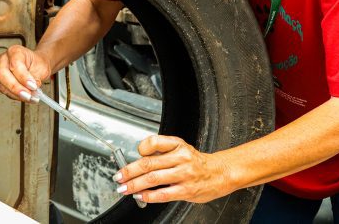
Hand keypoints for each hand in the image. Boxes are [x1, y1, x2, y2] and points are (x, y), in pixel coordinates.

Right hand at [0, 45, 52, 102]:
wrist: (36, 65)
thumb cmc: (37, 63)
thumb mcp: (42, 68)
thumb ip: (36, 78)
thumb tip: (32, 90)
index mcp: (15, 51)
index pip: (15, 64)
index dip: (23, 77)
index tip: (33, 86)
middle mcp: (4, 59)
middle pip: (3, 74)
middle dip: (16, 87)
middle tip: (28, 95)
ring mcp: (0, 71)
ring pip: (2, 85)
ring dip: (16, 94)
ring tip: (30, 97)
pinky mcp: (1, 82)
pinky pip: (6, 91)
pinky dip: (16, 96)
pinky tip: (26, 97)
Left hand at [113, 135, 233, 203]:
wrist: (220, 173)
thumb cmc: (197, 162)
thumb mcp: (181, 149)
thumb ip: (162, 154)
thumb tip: (139, 162)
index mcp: (177, 145)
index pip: (154, 141)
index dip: (141, 148)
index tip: (134, 154)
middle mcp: (180, 158)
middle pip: (148, 163)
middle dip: (129, 171)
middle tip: (118, 177)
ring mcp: (184, 174)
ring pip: (153, 178)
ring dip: (135, 185)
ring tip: (125, 188)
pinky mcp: (186, 190)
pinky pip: (164, 193)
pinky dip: (149, 196)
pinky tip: (141, 196)